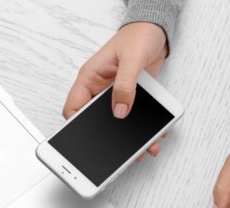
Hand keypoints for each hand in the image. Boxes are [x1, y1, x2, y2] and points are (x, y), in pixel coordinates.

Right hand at [63, 22, 167, 158]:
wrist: (155, 31)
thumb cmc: (137, 36)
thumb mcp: (131, 60)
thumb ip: (125, 86)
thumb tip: (120, 111)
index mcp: (90, 78)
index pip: (74, 108)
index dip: (75, 126)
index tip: (85, 141)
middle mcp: (101, 90)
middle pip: (96, 121)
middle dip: (108, 139)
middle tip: (118, 155)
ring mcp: (117, 95)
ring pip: (118, 124)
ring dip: (131, 138)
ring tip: (144, 149)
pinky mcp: (133, 99)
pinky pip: (135, 119)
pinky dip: (146, 129)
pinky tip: (155, 135)